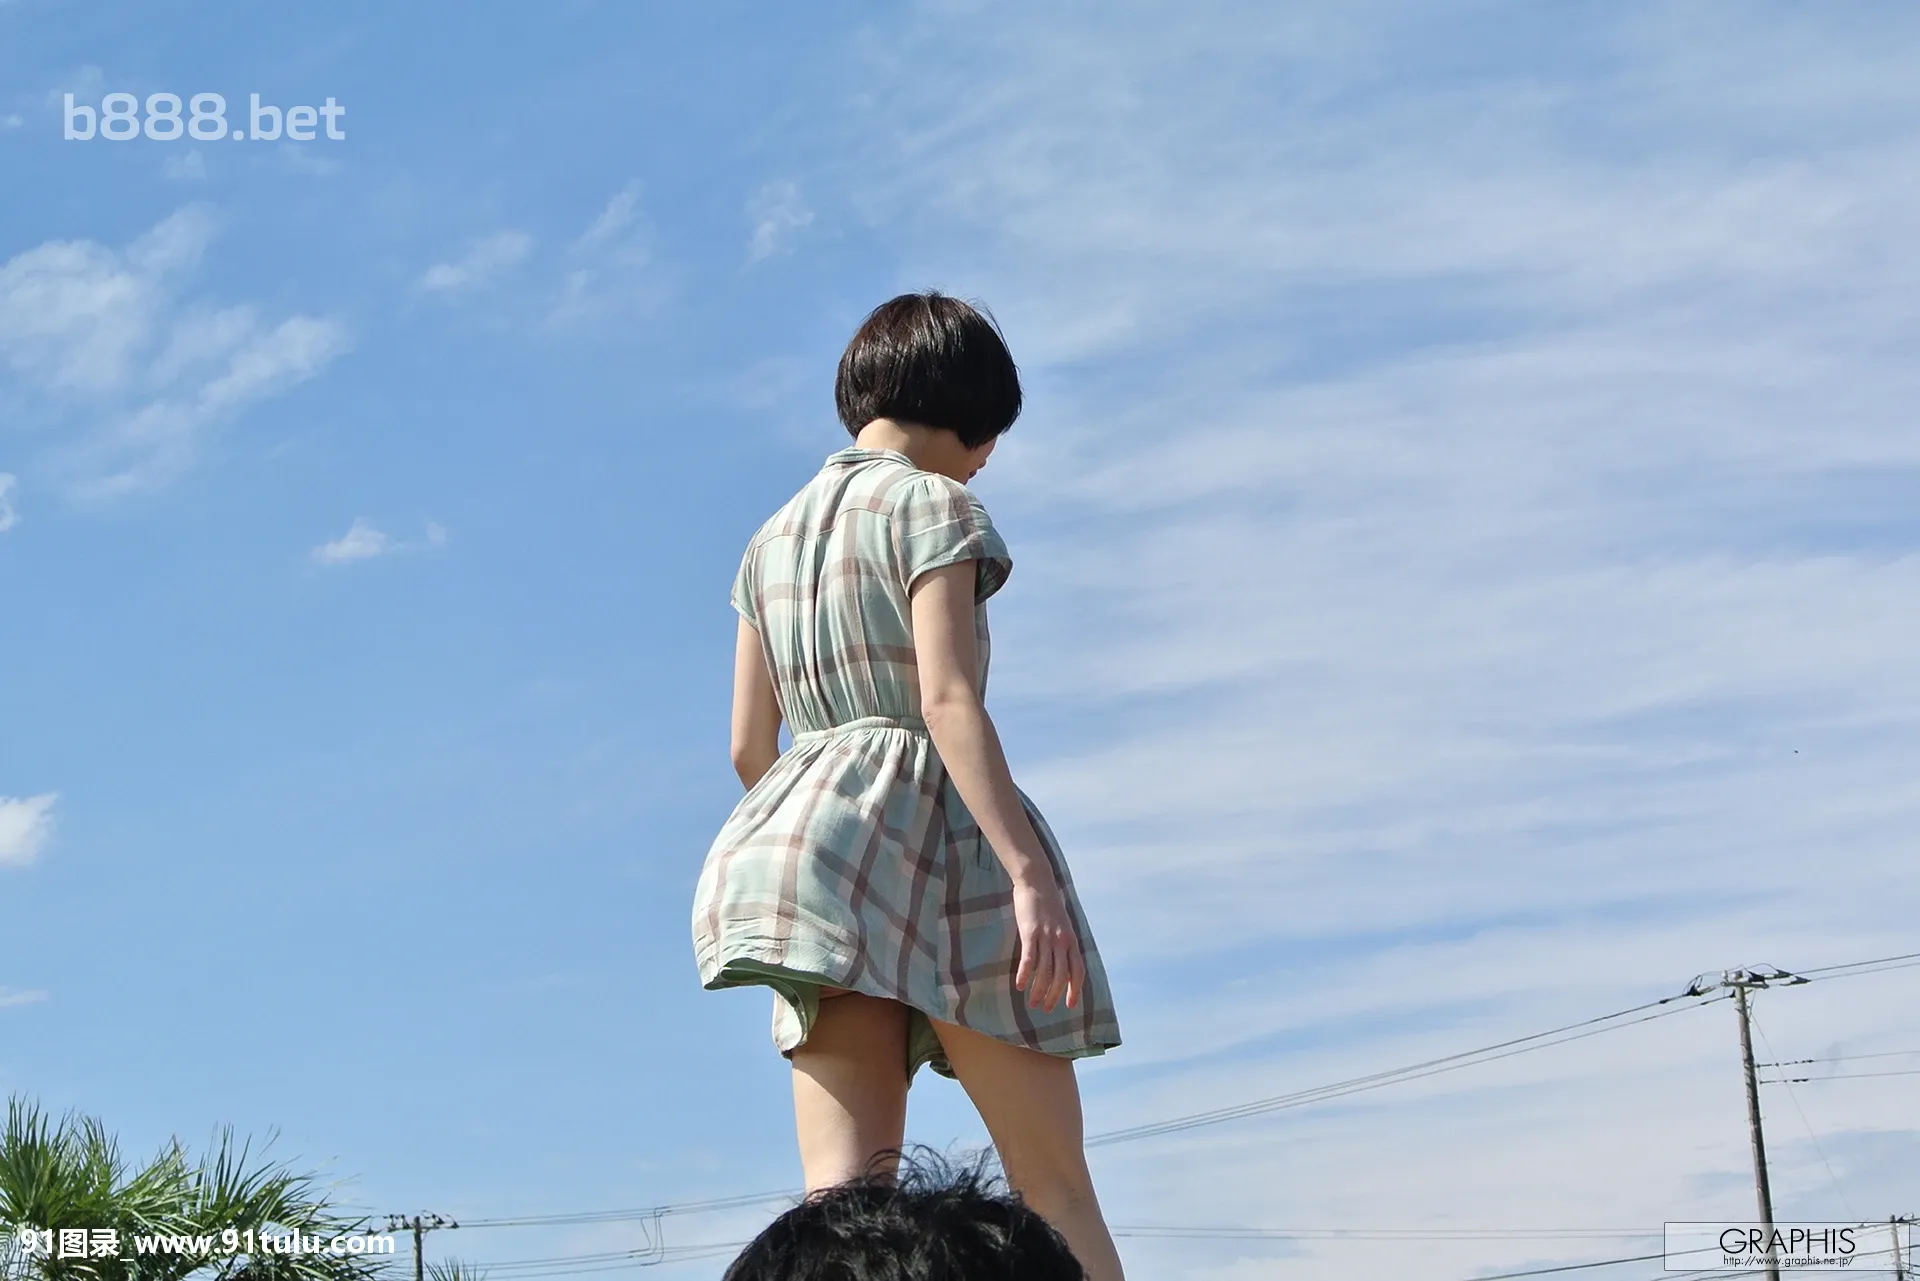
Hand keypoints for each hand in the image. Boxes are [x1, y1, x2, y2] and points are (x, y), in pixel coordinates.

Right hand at [1011, 875, 1085, 1012]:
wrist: (1037, 881)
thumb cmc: (1048, 904)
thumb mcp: (1061, 925)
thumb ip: (1062, 943)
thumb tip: (1061, 962)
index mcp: (1071, 940)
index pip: (1077, 971)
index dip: (1074, 989)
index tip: (1069, 1005)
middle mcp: (1061, 941)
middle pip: (1061, 975)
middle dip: (1054, 995)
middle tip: (1046, 1009)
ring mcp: (1046, 937)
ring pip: (1044, 971)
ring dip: (1039, 990)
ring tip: (1032, 1003)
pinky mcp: (1030, 932)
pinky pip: (1029, 959)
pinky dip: (1024, 974)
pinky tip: (1019, 985)